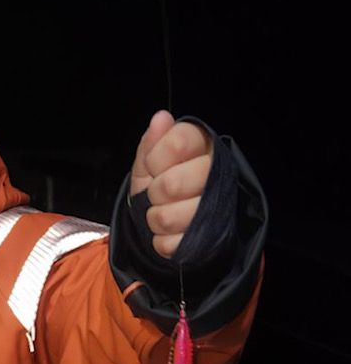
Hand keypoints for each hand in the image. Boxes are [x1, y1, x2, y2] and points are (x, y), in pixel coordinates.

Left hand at [129, 110, 213, 257]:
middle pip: (172, 184)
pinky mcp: (208, 240)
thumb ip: (153, 141)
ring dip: (155, 218)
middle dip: (154, 192)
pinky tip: (170, 231)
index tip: (155, 166)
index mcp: (202, 146)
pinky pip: (172, 244)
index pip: (178, 142)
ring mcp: (215, 210)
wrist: (163, 219)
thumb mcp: (149, 159)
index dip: (156, 158)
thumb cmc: (157, 182)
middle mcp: (215, 175)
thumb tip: (161, 119)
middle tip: (157, 193)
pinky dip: (162, 240)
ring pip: (169, 218)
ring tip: (162, 211)